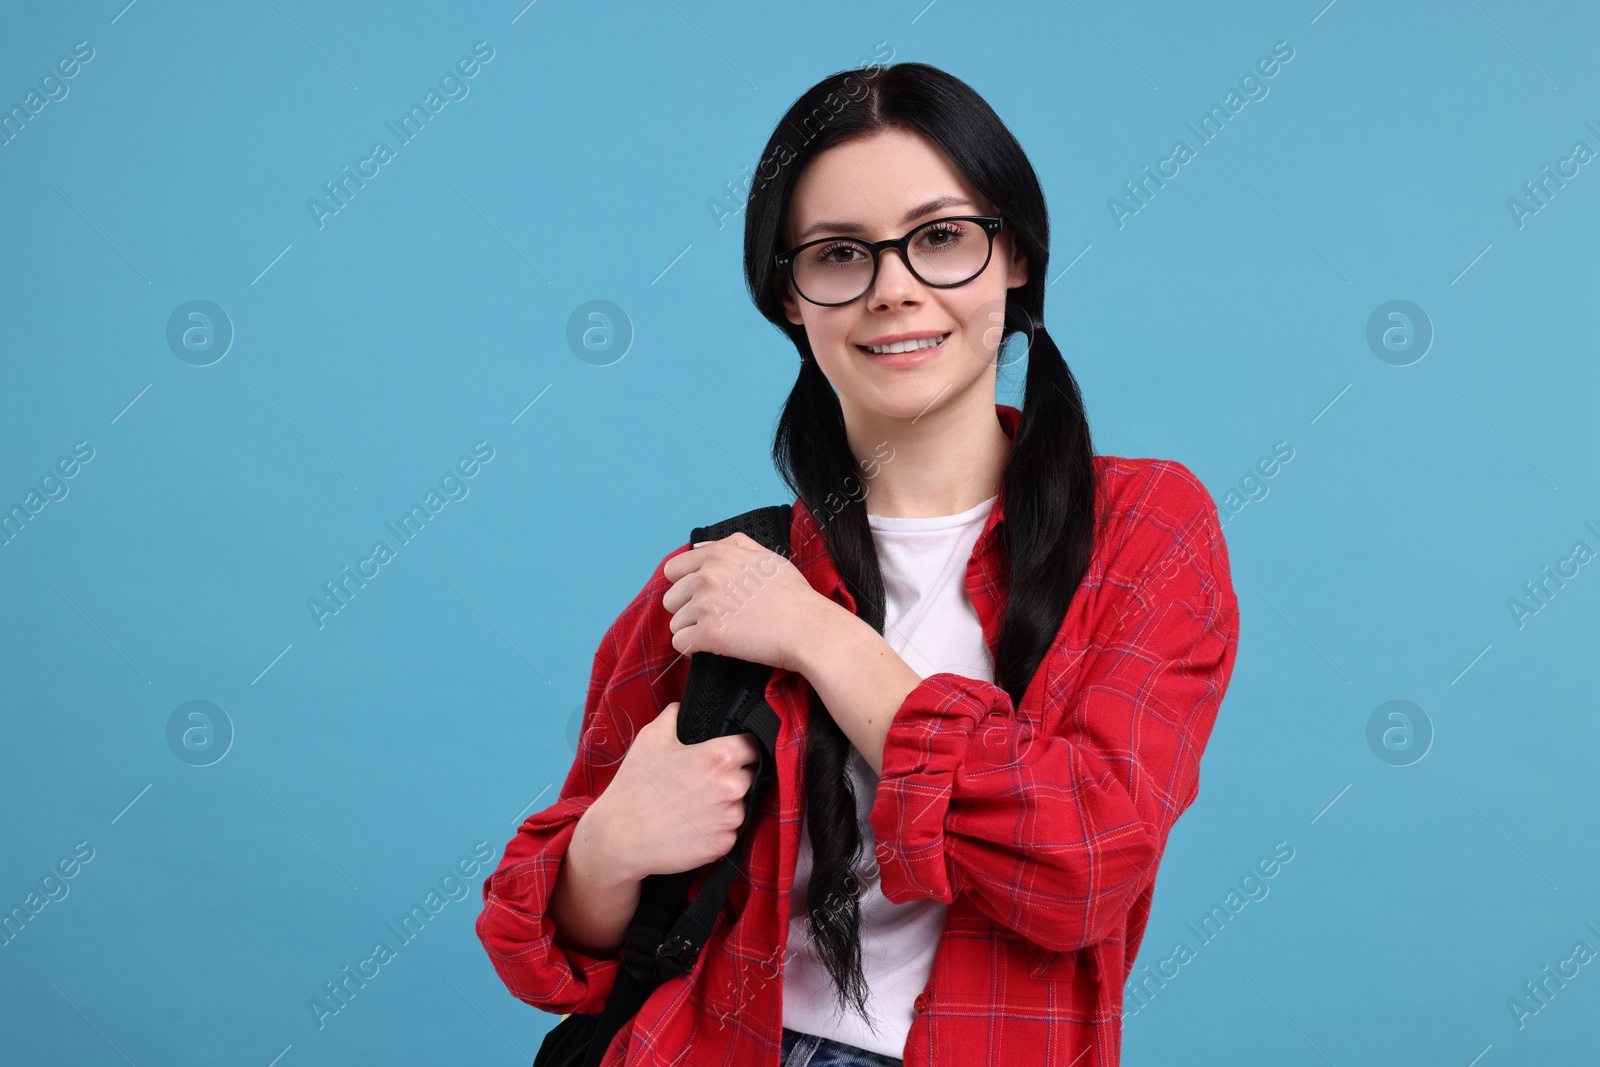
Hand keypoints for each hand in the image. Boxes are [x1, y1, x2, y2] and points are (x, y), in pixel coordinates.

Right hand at [587, 701, 762, 880]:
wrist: (621, 838)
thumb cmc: (635, 787)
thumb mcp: (650, 738)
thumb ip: (675, 715)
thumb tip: (684, 707)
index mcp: (720, 757)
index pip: (755, 745)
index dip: (744, 746)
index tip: (731, 752)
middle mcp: (732, 787)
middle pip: (752, 774)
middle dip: (735, 775)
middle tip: (705, 780)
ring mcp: (731, 819)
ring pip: (743, 804)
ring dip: (728, 802)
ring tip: (696, 804)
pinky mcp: (725, 844)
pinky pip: (732, 830)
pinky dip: (719, 827)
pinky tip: (695, 823)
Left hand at [660, 531, 825, 672]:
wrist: (808, 628)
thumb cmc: (793, 596)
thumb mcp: (766, 557)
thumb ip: (732, 545)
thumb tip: (699, 547)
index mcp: (719, 556)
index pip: (673, 569)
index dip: (684, 586)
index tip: (700, 598)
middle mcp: (707, 577)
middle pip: (671, 599)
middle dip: (688, 611)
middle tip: (716, 618)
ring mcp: (706, 605)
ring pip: (675, 624)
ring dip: (693, 631)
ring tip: (721, 633)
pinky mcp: (708, 634)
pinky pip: (680, 644)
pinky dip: (693, 650)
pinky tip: (713, 647)